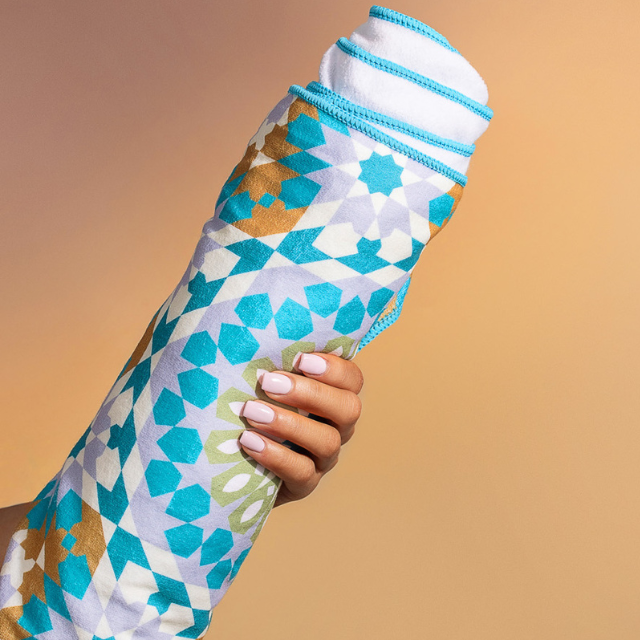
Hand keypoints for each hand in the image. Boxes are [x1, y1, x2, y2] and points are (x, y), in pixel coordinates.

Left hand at [238, 353, 363, 506]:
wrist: (234, 459)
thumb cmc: (250, 403)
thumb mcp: (262, 379)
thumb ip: (269, 357)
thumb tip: (251, 323)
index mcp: (333, 395)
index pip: (352, 379)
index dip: (334, 369)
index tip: (301, 359)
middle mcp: (337, 426)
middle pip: (348, 408)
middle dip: (310, 393)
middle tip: (269, 382)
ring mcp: (324, 457)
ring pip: (327, 441)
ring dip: (289, 423)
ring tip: (251, 412)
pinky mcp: (305, 484)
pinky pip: (301, 472)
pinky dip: (276, 455)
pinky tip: (249, 442)